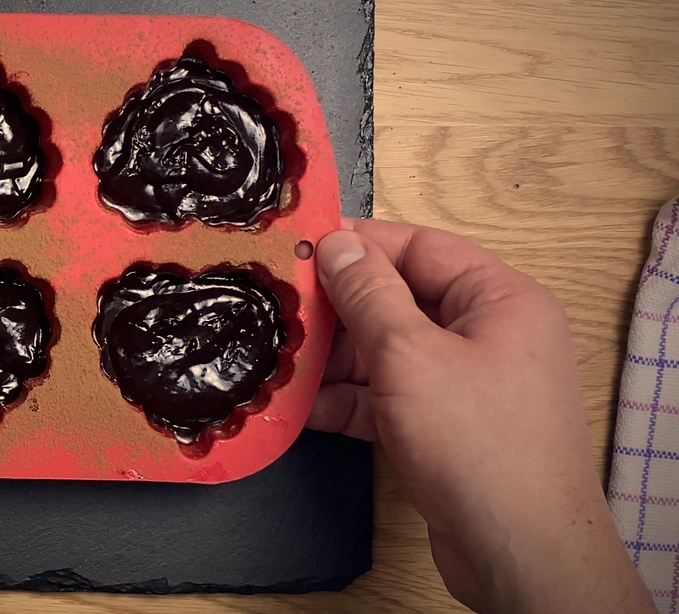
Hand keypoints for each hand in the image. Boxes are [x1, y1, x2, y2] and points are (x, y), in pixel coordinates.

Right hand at [308, 218, 648, 613]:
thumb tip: (338, 244)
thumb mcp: (409, 356)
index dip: (360, 244)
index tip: (302, 243)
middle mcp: (490, 335)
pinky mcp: (447, 429)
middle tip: (278, 306)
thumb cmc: (479, 445)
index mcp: (500, 300)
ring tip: (278, 357)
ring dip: (335, 360)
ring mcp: (468, 385)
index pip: (421, 248)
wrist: (519, 552)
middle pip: (400, 301)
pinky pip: (389, 397)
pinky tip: (301, 406)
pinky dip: (348, 401)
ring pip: (389, 353)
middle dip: (339, 309)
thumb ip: (368, 295)